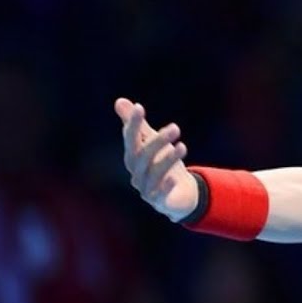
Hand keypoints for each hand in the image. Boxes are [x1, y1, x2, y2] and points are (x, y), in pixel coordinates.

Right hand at [115, 97, 197, 221]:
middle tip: (175, 128)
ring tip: (182, 146)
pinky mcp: (160, 201)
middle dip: (158, 141)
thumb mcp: (151, 143)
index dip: (134, 124)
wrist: (179, 195)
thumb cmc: (161, 164)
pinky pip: (161, 194)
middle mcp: (136, 172)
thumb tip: (119, 100)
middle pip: (144, 156)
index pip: (131, 138)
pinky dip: (166, 186)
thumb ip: (138, 125)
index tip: (140, 107)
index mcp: (132, 156)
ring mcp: (146, 188)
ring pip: (155, 173)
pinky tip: (175, 178)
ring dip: (168, 159)